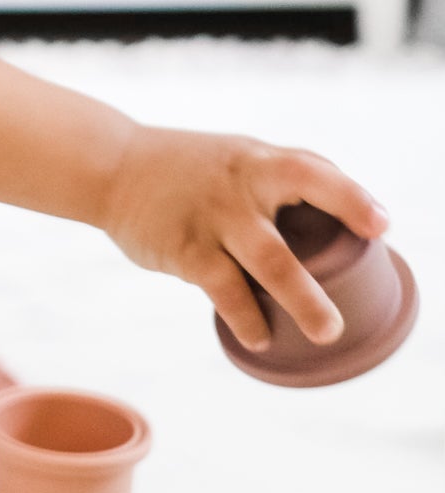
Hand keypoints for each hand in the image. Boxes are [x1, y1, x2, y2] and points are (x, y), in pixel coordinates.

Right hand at [101, 123, 389, 351]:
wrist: (112, 167)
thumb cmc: (190, 167)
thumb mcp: (239, 156)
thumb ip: (283, 176)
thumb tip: (339, 214)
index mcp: (259, 162)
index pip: (315, 172)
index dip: (351, 197)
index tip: (381, 225)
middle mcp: (241, 187)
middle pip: (294, 227)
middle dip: (330, 266)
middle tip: (352, 300)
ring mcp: (214, 219)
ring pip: (269, 263)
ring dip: (301, 300)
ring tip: (325, 332)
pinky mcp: (186, 249)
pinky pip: (225, 290)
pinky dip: (246, 317)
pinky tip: (259, 336)